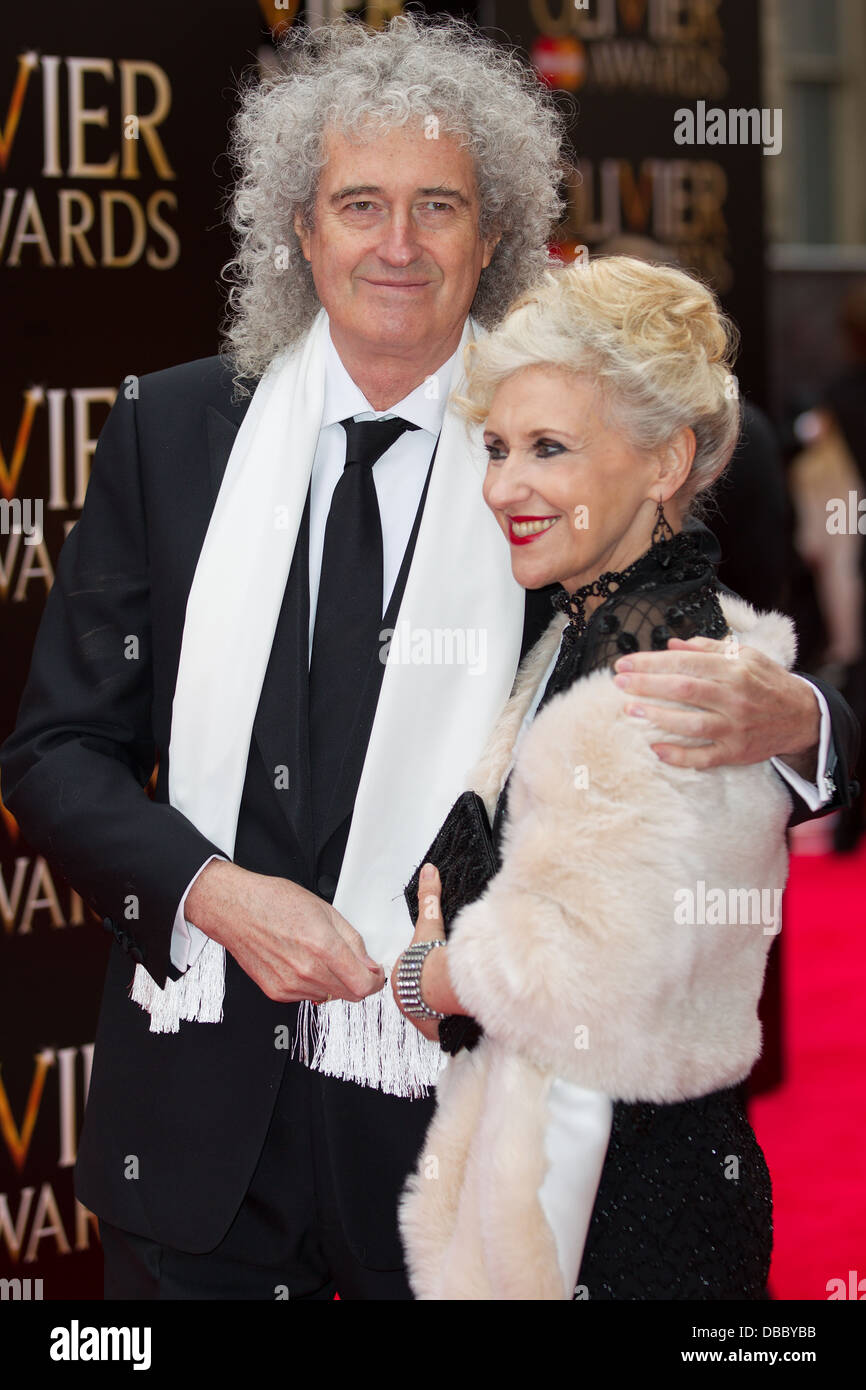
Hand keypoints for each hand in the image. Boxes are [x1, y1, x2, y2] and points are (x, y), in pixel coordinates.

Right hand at [186, 860, 385, 1003]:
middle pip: (350, 995)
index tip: (375, 973)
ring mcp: (290, 985)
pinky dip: (312, 984)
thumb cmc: (274, 901)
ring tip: (318, 956)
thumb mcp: (324, 910)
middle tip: (351, 963)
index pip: (364, 985)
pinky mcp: (277, 992)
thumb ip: (352, 941)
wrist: (235, 909)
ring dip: (333, 982)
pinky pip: (308, 996)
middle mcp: (307, 971)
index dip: (375, 981)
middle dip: (356, 980)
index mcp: (323, 947)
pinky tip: (301, 962)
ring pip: (330, 996)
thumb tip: (368, 964)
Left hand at [391, 863, 447, 1041]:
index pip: (409, 975)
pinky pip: (440, 1029)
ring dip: (438, 1010)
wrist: (437, 987)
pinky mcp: (433, 1030)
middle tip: (441, 986)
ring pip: (427, 1015)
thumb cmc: (431, 958)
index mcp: (401, 976)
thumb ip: (429, 897)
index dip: (420, 971)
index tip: (431, 969)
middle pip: (417, 996)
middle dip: (427, 993)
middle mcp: (406, 998)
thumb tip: (428, 870)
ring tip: (450, 1002)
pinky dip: (448, 1025)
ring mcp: (418, 1016)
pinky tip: (456, 1018)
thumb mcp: (429, 922)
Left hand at [613, 635, 819, 772]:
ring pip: (690, 723)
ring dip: (656, 716)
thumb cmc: (768, 682)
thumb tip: (672, 644)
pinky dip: (679, 756)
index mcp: (734, 669)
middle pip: (683, 690)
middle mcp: (734, 697)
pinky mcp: (735, 752)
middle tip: (618, 682)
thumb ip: (708, 648)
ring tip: (629, 708)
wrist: (803, 716)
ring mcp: (735, 727)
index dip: (651, 662)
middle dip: (646, 685)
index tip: (624, 663)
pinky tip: (655, 748)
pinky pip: (703, 757)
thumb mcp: (746, 656)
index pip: (685, 662)